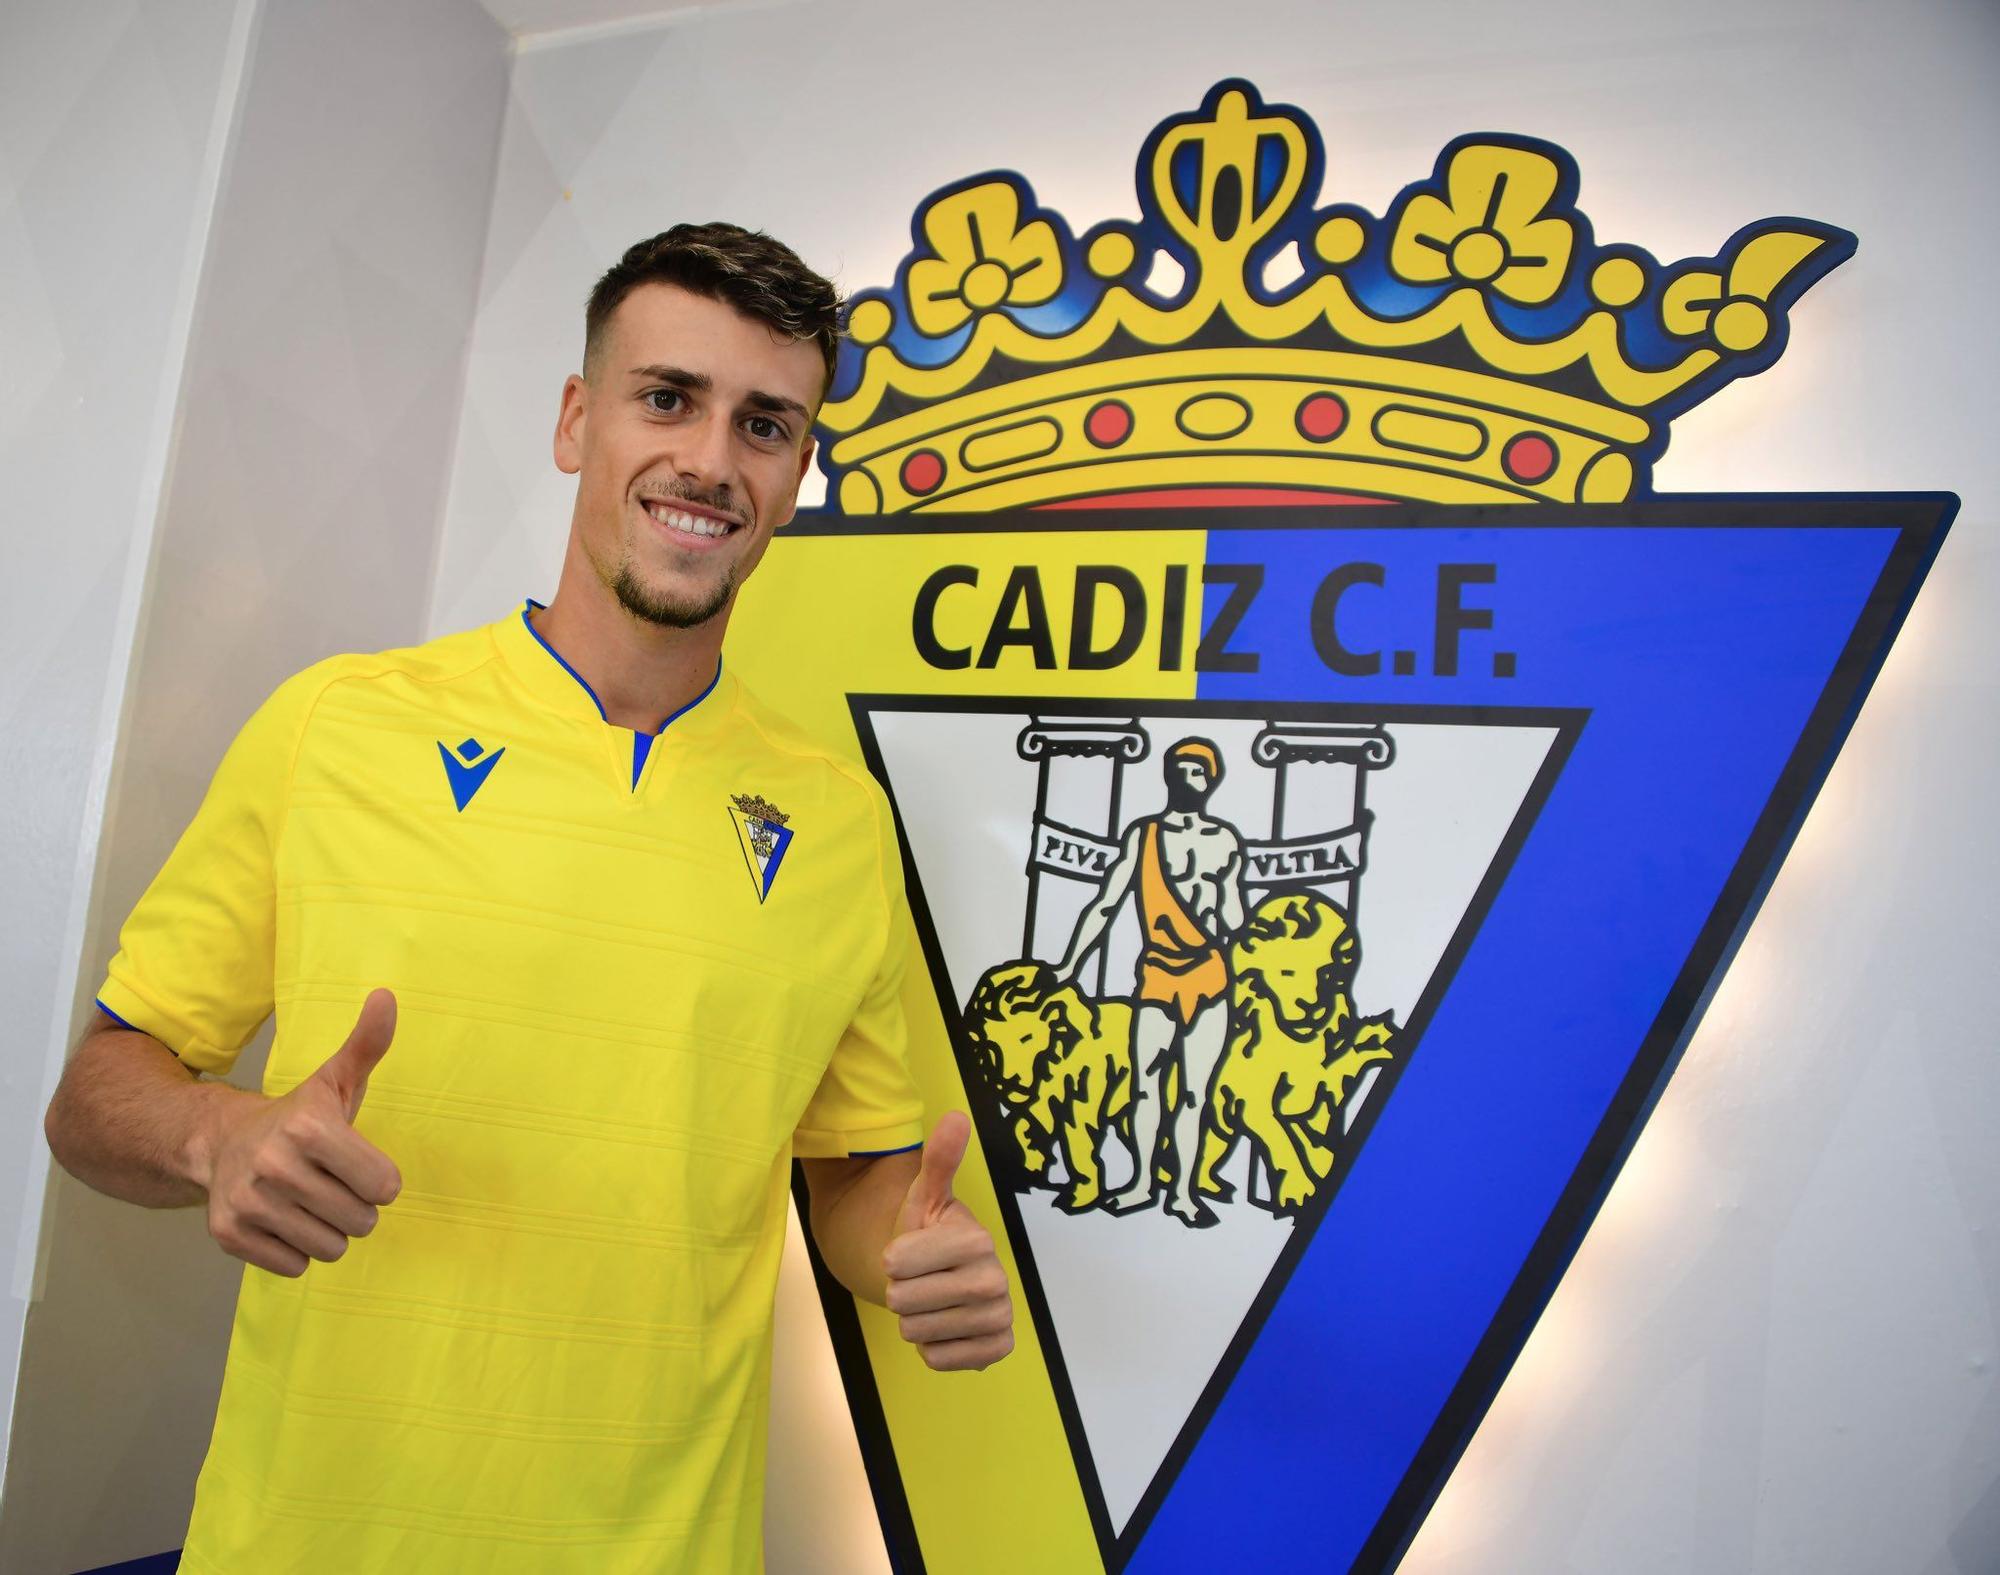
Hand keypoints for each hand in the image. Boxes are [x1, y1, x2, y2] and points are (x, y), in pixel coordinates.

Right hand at [198, 989, 403, 1277]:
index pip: (385, 1186)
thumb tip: (387, 997)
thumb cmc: (298, 1117)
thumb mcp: (336, 1079)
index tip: (359, 1164)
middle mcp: (274, 1165)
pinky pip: (295, 1266)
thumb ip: (368, 1044)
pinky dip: (297, 1251)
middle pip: (361, 1221)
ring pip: (330, 1249)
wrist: (222, 1143)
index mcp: (309, 1127)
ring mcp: (247, 1202)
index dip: (380, 1180)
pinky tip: (285, 1220)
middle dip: (357, 1208)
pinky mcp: (229, 1235)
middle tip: (333, 1185)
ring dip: (330, 1232)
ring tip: (311, 1202)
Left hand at [881, 1112, 1013, 1370]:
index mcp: (977, 1240)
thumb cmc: (929, 1234)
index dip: (892, 1258)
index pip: (896, 1263)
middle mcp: (996, 1281)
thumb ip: (939, 1159)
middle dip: (900, 1291)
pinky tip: (945, 1325)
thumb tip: (955, 1116)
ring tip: (931, 1299)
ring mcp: (998, 1319)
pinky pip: (935, 1359)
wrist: (947, 1277)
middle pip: (903, 1300)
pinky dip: (931, 1346)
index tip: (908, 1251)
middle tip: (920, 1278)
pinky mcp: (994, 1352)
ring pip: (915, 1331)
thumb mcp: (926, 1195)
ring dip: (914, 1318)